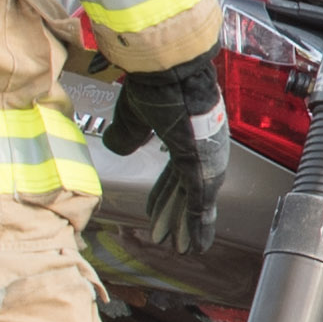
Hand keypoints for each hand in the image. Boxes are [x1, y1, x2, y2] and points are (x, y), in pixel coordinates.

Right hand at [104, 57, 229, 246]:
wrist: (171, 72)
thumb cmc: (154, 84)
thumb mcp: (133, 117)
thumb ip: (126, 135)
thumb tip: (118, 147)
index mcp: (185, 134)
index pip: (173, 173)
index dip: (162, 195)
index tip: (155, 212)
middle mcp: (200, 149)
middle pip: (184, 191)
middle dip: (174, 217)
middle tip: (169, 238)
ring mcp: (204, 160)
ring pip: (192, 203)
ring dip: (184, 228)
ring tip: (181, 249)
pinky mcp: (204, 170)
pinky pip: (200, 207)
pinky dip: (197, 228)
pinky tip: (197, 245)